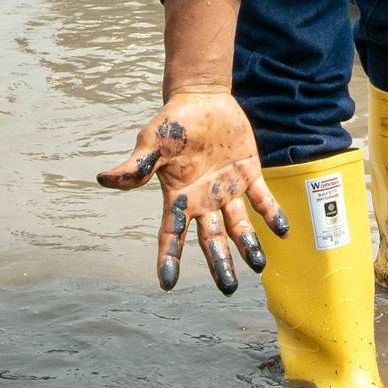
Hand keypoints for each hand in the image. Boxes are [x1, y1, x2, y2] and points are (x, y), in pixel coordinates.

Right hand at [98, 90, 288, 295]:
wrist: (201, 99)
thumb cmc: (173, 122)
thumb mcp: (153, 142)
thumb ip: (137, 165)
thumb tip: (104, 179)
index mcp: (178, 197)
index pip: (172, 233)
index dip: (169, 258)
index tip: (168, 284)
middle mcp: (203, 200)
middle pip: (211, 239)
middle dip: (220, 263)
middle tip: (229, 288)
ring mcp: (227, 190)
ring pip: (238, 225)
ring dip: (249, 245)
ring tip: (259, 265)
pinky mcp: (248, 174)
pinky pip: (262, 199)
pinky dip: (272, 214)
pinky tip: (283, 230)